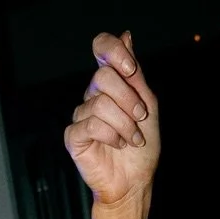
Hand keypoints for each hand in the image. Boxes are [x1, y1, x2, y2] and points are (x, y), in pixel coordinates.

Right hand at [64, 33, 159, 207]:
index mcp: (110, 83)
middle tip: (140, 118)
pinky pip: (91, 124)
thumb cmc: (141, 146)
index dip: (114, 52)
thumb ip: (135, 74)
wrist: (134, 181)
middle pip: (102, 77)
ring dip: (124, 124)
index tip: (131, 71)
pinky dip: (111, 135)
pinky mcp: (73, 136)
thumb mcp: (146, 103)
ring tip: (132, 139)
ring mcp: (81, 115)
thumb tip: (126, 36)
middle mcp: (92, 95)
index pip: (102, 47)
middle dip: (128, 100)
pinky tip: (117, 145)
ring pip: (100, 104)